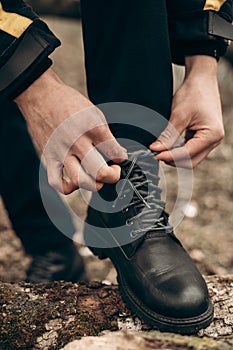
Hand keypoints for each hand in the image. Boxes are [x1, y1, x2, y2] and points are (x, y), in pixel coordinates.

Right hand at [15, 69, 126, 192]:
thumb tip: (119, 154)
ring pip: (79, 181)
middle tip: (113, 172)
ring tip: (96, 177)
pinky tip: (76, 182)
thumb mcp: (95, 113)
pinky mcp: (48, 157)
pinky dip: (68, 188)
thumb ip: (107, 136)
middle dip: (112, 176)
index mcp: (91, 127)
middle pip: (99, 172)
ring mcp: (61, 152)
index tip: (120, 158)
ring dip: (93, 184)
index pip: (114, 152)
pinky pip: (56, 182)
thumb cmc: (69, 103)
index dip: (121, 158)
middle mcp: (76, 141)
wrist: (41, 96)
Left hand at [150, 56, 223, 167]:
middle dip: (173, 160)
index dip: (169, 156)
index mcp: (211, 135)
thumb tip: (156, 149)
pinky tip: (169, 145)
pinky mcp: (205, 137)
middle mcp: (214, 140)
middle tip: (156, 153)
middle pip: (191, 161)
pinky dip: (180, 150)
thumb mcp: (179, 115)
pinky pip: (192, 150)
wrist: (202, 79)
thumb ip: (168, 135)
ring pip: (191, 158)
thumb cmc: (194, 92)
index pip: (187, 154)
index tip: (154, 154)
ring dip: (176, 156)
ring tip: (161, 149)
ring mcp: (211, 140)